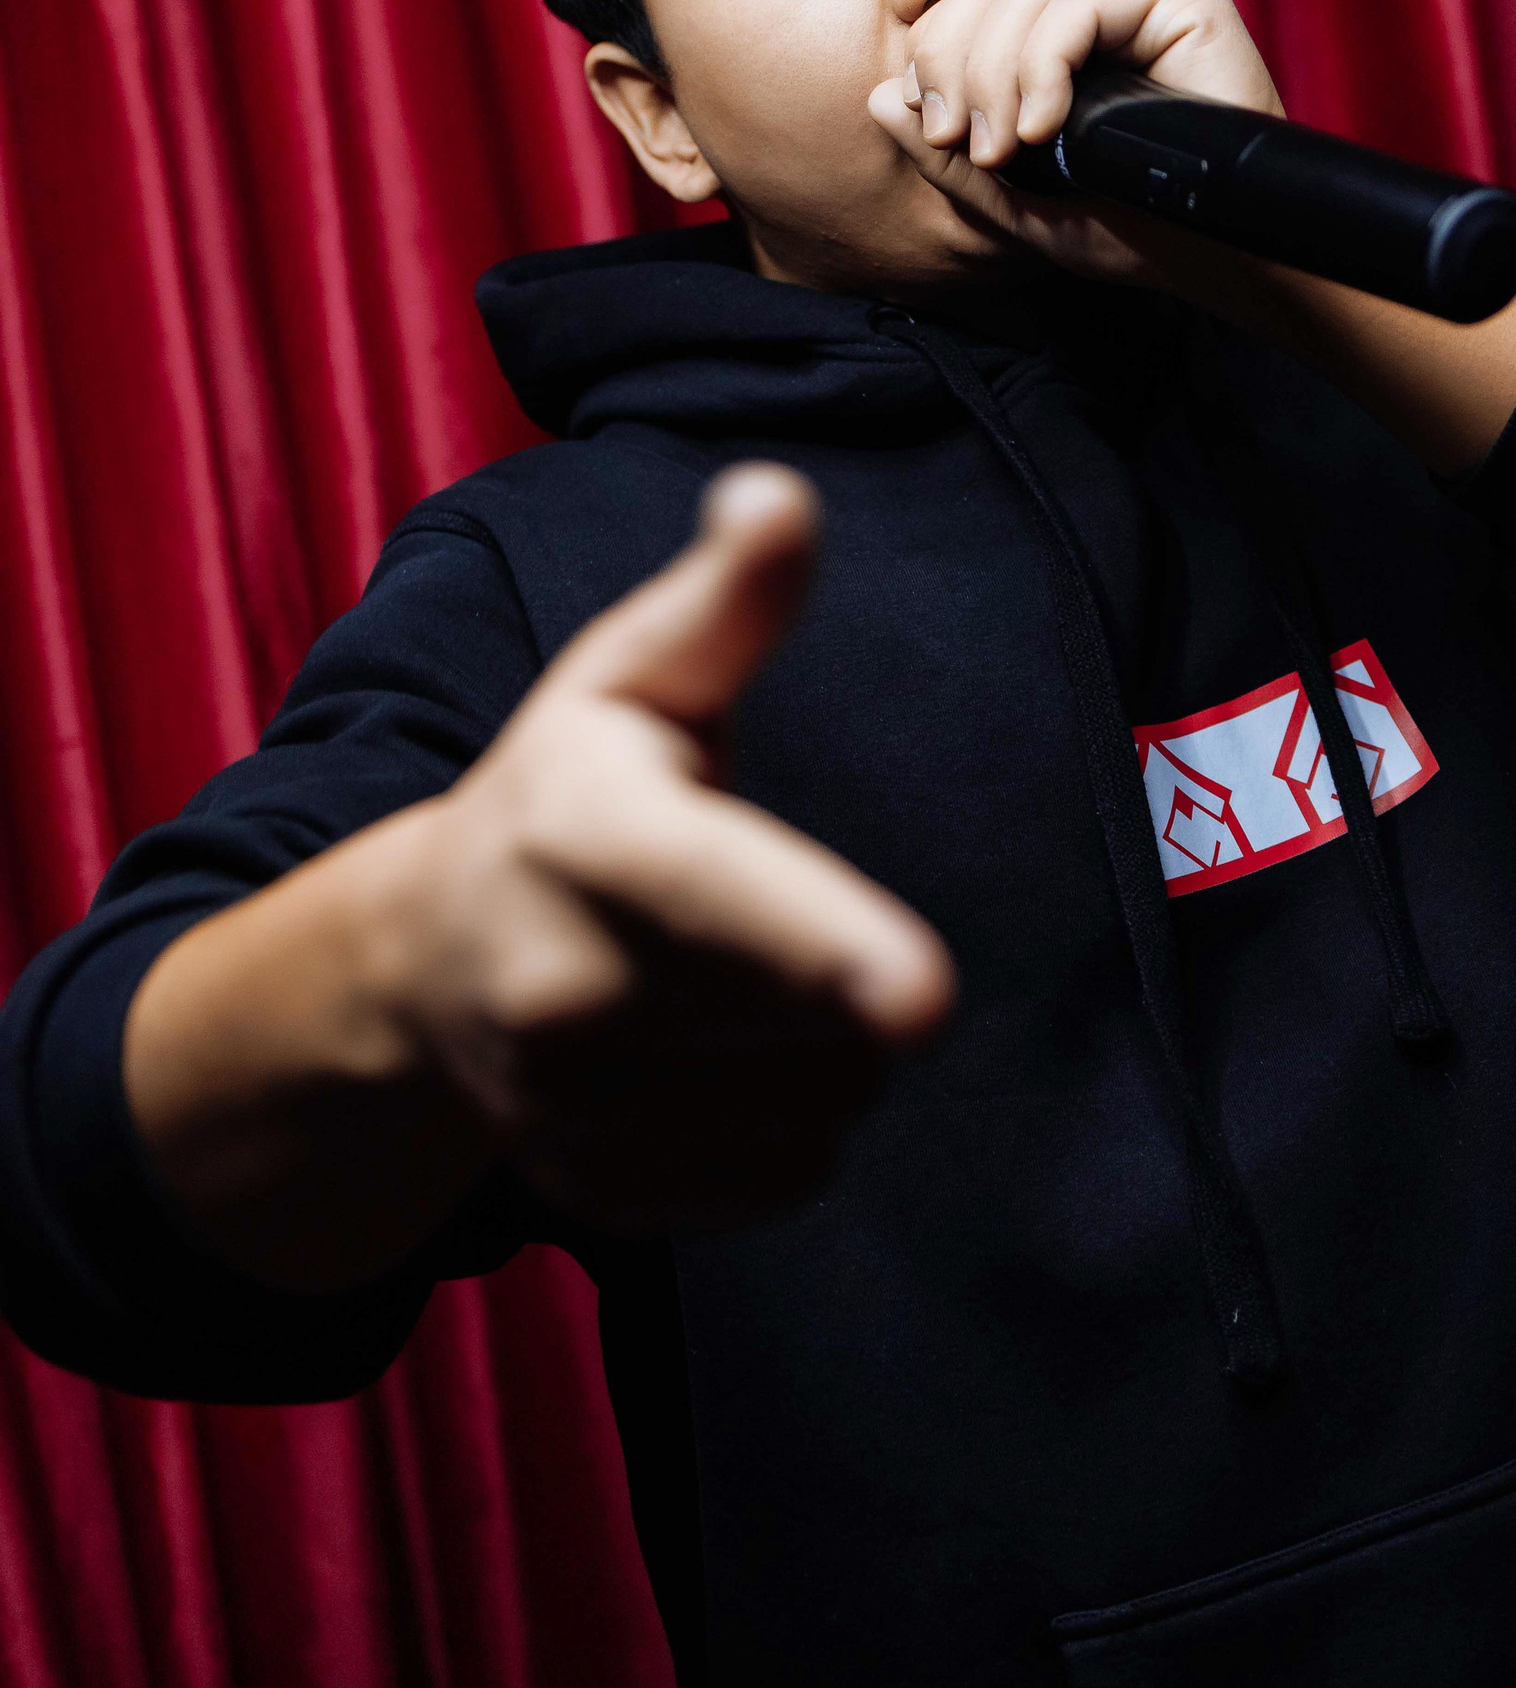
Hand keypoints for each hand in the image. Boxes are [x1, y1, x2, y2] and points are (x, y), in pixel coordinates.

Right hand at [382, 463, 954, 1226]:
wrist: (422, 959)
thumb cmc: (567, 790)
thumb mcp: (631, 677)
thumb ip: (723, 600)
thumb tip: (779, 494)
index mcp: (580, 834)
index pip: (716, 892)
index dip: (822, 941)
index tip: (922, 997)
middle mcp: (557, 986)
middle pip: (815, 1016)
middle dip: (847, 968)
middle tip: (768, 912)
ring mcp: (569, 1109)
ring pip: (821, 1104)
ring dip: (828, 1050)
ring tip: (740, 983)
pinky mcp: (602, 1192)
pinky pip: (790, 1176)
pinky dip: (792, 1123)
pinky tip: (720, 1061)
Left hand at [866, 0, 1281, 282]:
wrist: (1221, 263)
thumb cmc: (1133, 235)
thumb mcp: (1014, 201)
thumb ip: (945, 155)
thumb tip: (878, 96)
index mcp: (1065, 34)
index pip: (971, 0)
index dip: (934, 54)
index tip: (940, 132)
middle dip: (954, 64)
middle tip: (965, 145)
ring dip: (994, 76)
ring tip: (1006, 150)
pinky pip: (1079, 3)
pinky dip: (1043, 66)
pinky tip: (1044, 129)